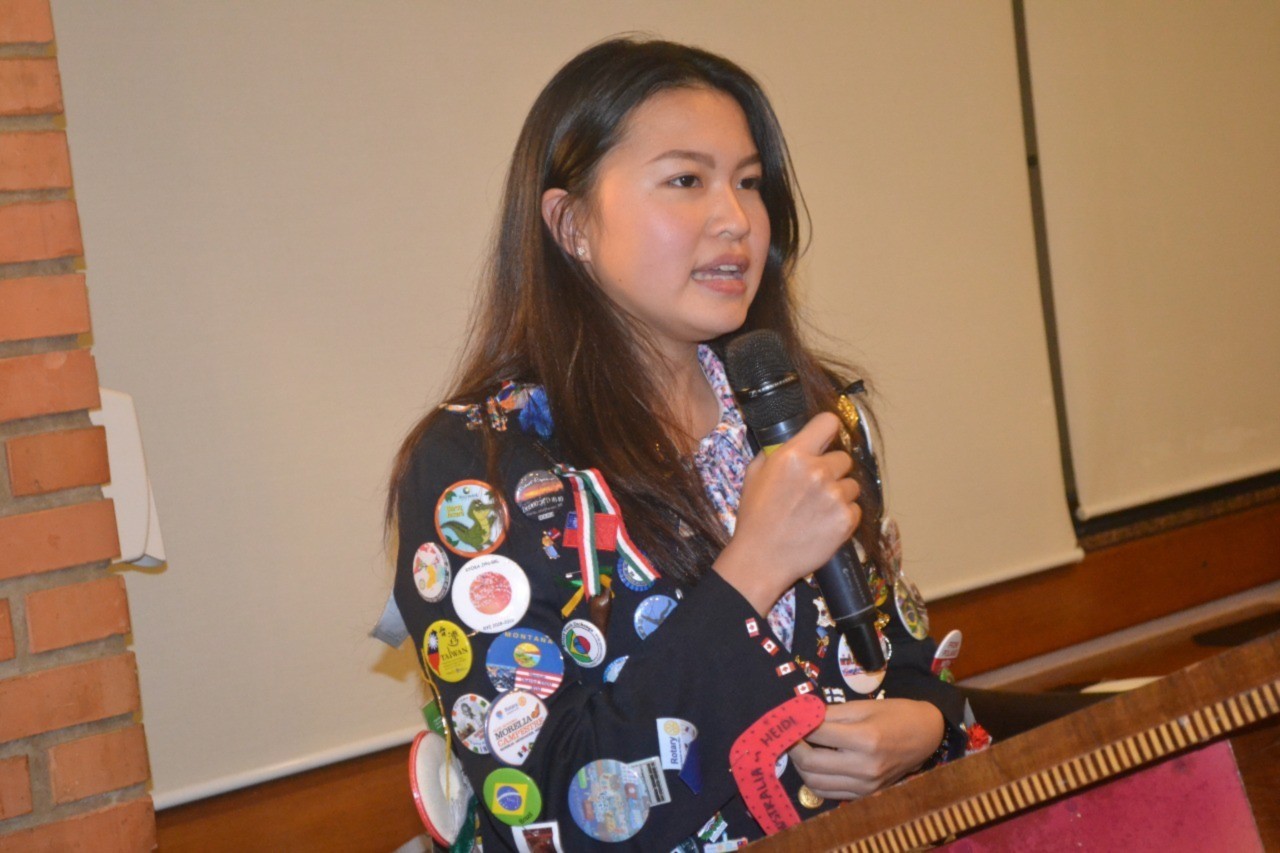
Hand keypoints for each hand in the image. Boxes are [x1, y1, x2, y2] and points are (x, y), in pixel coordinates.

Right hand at [714, 412, 859, 613]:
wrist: (761, 559)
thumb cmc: (755, 518)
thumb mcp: (754, 475)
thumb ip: (775, 452)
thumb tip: (792, 440)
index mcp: (793, 455)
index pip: (828, 422)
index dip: (828, 431)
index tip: (825, 440)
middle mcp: (817, 471)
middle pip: (844, 457)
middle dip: (832, 470)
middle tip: (815, 488)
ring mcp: (834, 496)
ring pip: (852, 484)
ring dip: (840, 494)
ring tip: (818, 510)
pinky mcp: (846, 520)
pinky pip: (855, 508)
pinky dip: (844, 515)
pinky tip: (823, 524)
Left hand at [788, 699, 943, 798]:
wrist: (926, 735)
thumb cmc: (895, 714)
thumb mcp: (863, 706)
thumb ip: (830, 714)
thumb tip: (801, 717)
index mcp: (865, 739)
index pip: (817, 734)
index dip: (797, 725)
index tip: (788, 719)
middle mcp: (865, 766)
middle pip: (810, 763)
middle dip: (793, 747)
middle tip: (789, 735)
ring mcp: (866, 785)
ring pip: (815, 783)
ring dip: (801, 766)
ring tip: (800, 749)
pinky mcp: (866, 794)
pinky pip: (829, 793)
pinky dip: (815, 780)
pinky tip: (816, 764)